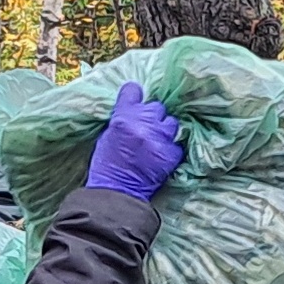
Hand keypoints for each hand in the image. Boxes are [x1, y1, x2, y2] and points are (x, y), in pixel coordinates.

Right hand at [85, 82, 184, 201]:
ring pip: (171, 122)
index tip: (136, 101)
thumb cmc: (106, 166)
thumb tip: (133, 112)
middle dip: (152, 117)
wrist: (117, 193)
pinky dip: (171, 150)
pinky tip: (162, 157)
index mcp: (123, 116)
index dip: (135, 96)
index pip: (133, 90)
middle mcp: (144, 122)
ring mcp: (160, 138)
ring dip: (165, 130)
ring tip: (157, 143)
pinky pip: (177, 144)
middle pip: (156, 106)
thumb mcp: (107, 136)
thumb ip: (122, 120)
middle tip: (146, 130)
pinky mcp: (171, 154)